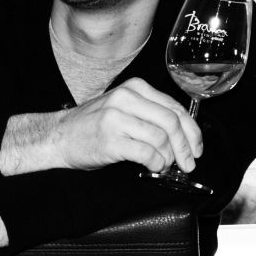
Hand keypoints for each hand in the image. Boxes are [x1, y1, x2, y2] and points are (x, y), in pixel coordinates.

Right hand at [2, 78, 201, 175]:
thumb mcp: (124, 108)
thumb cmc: (94, 125)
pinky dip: (156, 163)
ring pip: (161, 138)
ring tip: (165, 165)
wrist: (58, 136)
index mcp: (136, 88)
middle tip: (189, 163)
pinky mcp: (111, 139)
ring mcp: (117, 118)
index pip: (175, 108)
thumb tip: (185, 135)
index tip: (196, 147)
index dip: (192, 131)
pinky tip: (154, 167)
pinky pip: (146, 152)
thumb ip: (152, 114)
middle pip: (172, 122)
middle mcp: (127, 98)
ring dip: (169, 157)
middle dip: (186, 147)